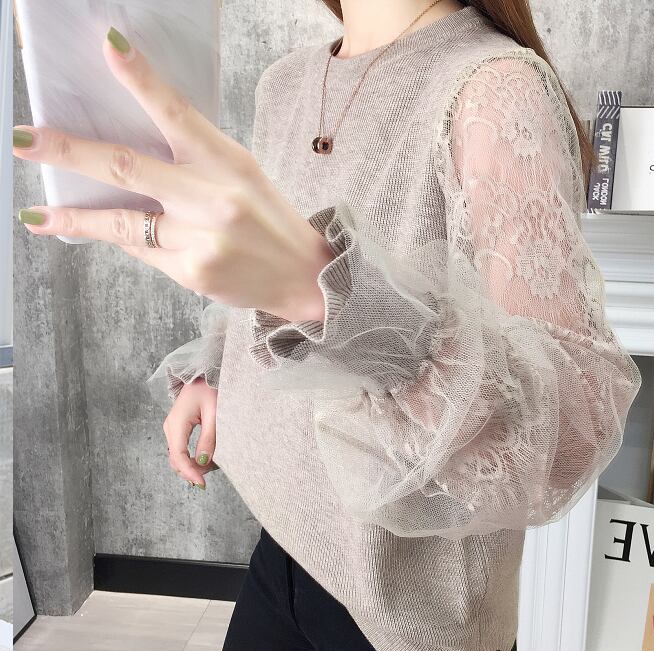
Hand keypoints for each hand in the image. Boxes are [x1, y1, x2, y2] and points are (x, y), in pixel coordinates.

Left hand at [13, 26, 331, 320]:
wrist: (302, 277)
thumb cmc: (269, 220)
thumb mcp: (241, 176)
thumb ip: (193, 160)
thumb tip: (131, 153)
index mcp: (227, 162)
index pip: (177, 113)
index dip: (141, 79)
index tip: (109, 46)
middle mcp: (212, 198)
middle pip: (127, 167)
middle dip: (68, 153)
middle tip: (23, 140)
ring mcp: (200, 238)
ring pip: (122, 221)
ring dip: (75, 218)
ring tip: (40, 218)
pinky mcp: (191, 271)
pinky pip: (142, 250)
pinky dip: (122, 241)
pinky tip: (108, 240)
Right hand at [164, 377, 219, 488]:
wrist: (203, 373)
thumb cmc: (211, 389)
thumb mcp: (214, 413)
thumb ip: (209, 437)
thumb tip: (203, 461)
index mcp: (177, 423)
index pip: (179, 456)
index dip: (190, 473)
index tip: (203, 484)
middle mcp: (170, 428)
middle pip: (175, 460)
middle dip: (191, 472)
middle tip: (209, 478)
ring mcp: (172, 429)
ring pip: (177, 457)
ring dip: (192, 466)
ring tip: (211, 467)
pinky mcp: (178, 430)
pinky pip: (181, 450)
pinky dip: (192, 459)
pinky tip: (206, 459)